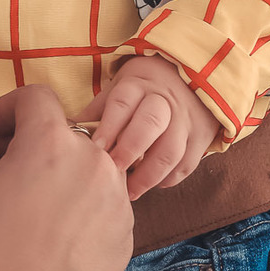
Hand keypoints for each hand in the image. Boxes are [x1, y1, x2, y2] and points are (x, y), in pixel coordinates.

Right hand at [0, 86, 133, 270]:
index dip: (8, 107)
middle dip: (35, 141)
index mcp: (50, 140)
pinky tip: (57, 235)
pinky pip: (105, 206)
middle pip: (65, 133)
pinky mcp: (126, 236)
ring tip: (36, 203)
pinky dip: (84, 208)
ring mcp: (116, 199)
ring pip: (90, 169)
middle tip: (7, 165)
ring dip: (64, 174)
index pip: (35, 98)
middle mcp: (93, 160)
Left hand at [90, 54, 218, 198]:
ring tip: (130, 192)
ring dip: (149, 175)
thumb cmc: (142, 88)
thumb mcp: (119, 88)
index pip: (122, 104)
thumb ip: (97, 111)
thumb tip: (67, 133)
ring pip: (171, 150)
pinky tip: (153, 185)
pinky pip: (187, 163)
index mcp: (138, 85)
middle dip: (129, 151)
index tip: (95, 150)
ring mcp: (185, 119)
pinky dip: (169, 178)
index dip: (109, 128)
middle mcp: (164, 100)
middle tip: (113, 172)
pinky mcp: (202, 137)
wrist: (189, 78)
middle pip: (150, 124)